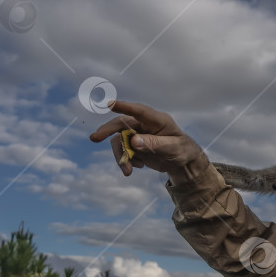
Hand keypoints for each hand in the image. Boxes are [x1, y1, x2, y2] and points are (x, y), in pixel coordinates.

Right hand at [88, 101, 206, 179]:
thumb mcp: (172, 148)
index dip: (125, 107)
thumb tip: (134, 141)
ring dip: (120, 157)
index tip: (110, 104)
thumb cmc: (181, 149)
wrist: (181, 161)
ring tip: (127, 172)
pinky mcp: (133, 146)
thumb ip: (154, 144)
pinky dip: (126, 162)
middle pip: (121, 124)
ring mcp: (136, 135)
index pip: (139, 111)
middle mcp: (143, 125)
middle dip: (107, 130)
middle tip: (94, 138)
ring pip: (119, 142)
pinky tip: (139, 167)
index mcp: (157, 120)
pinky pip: (123, 152)